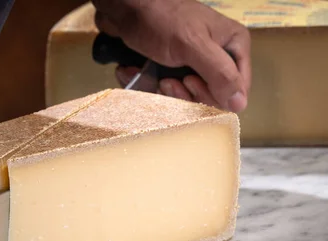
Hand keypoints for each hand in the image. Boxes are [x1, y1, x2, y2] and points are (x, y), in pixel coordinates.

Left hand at [92, 0, 250, 112]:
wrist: (127, 11)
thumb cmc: (161, 19)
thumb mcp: (193, 45)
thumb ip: (219, 73)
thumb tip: (239, 104)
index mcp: (233, 45)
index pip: (238, 88)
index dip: (216, 94)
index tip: (190, 82)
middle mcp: (218, 56)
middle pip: (212, 97)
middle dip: (188, 94)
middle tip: (171, 80)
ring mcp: (195, 64)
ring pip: (189, 98)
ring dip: (170, 94)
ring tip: (160, 78)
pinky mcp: (174, 70)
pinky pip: (170, 93)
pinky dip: (156, 89)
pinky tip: (148, 77)